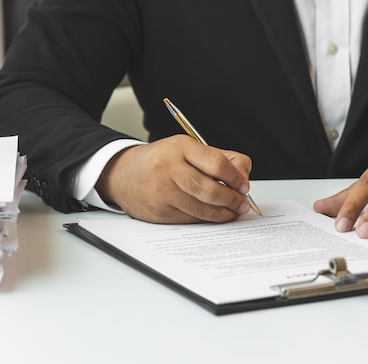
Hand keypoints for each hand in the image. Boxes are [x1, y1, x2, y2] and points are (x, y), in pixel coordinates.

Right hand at [95, 134, 252, 222]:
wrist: (123, 174)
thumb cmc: (160, 161)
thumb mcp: (187, 148)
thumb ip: (219, 158)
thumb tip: (244, 176)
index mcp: (180, 147)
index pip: (217, 164)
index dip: (236, 178)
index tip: (244, 185)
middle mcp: (169, 168)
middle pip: (210, 190)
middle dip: (233, 200)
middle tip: (242, 204)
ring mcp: (162, 192)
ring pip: (202, 209)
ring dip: (223, 213)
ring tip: (233, 212)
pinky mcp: (159, 212)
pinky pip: (191, 219)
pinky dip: (206, 219)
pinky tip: (214, 215)